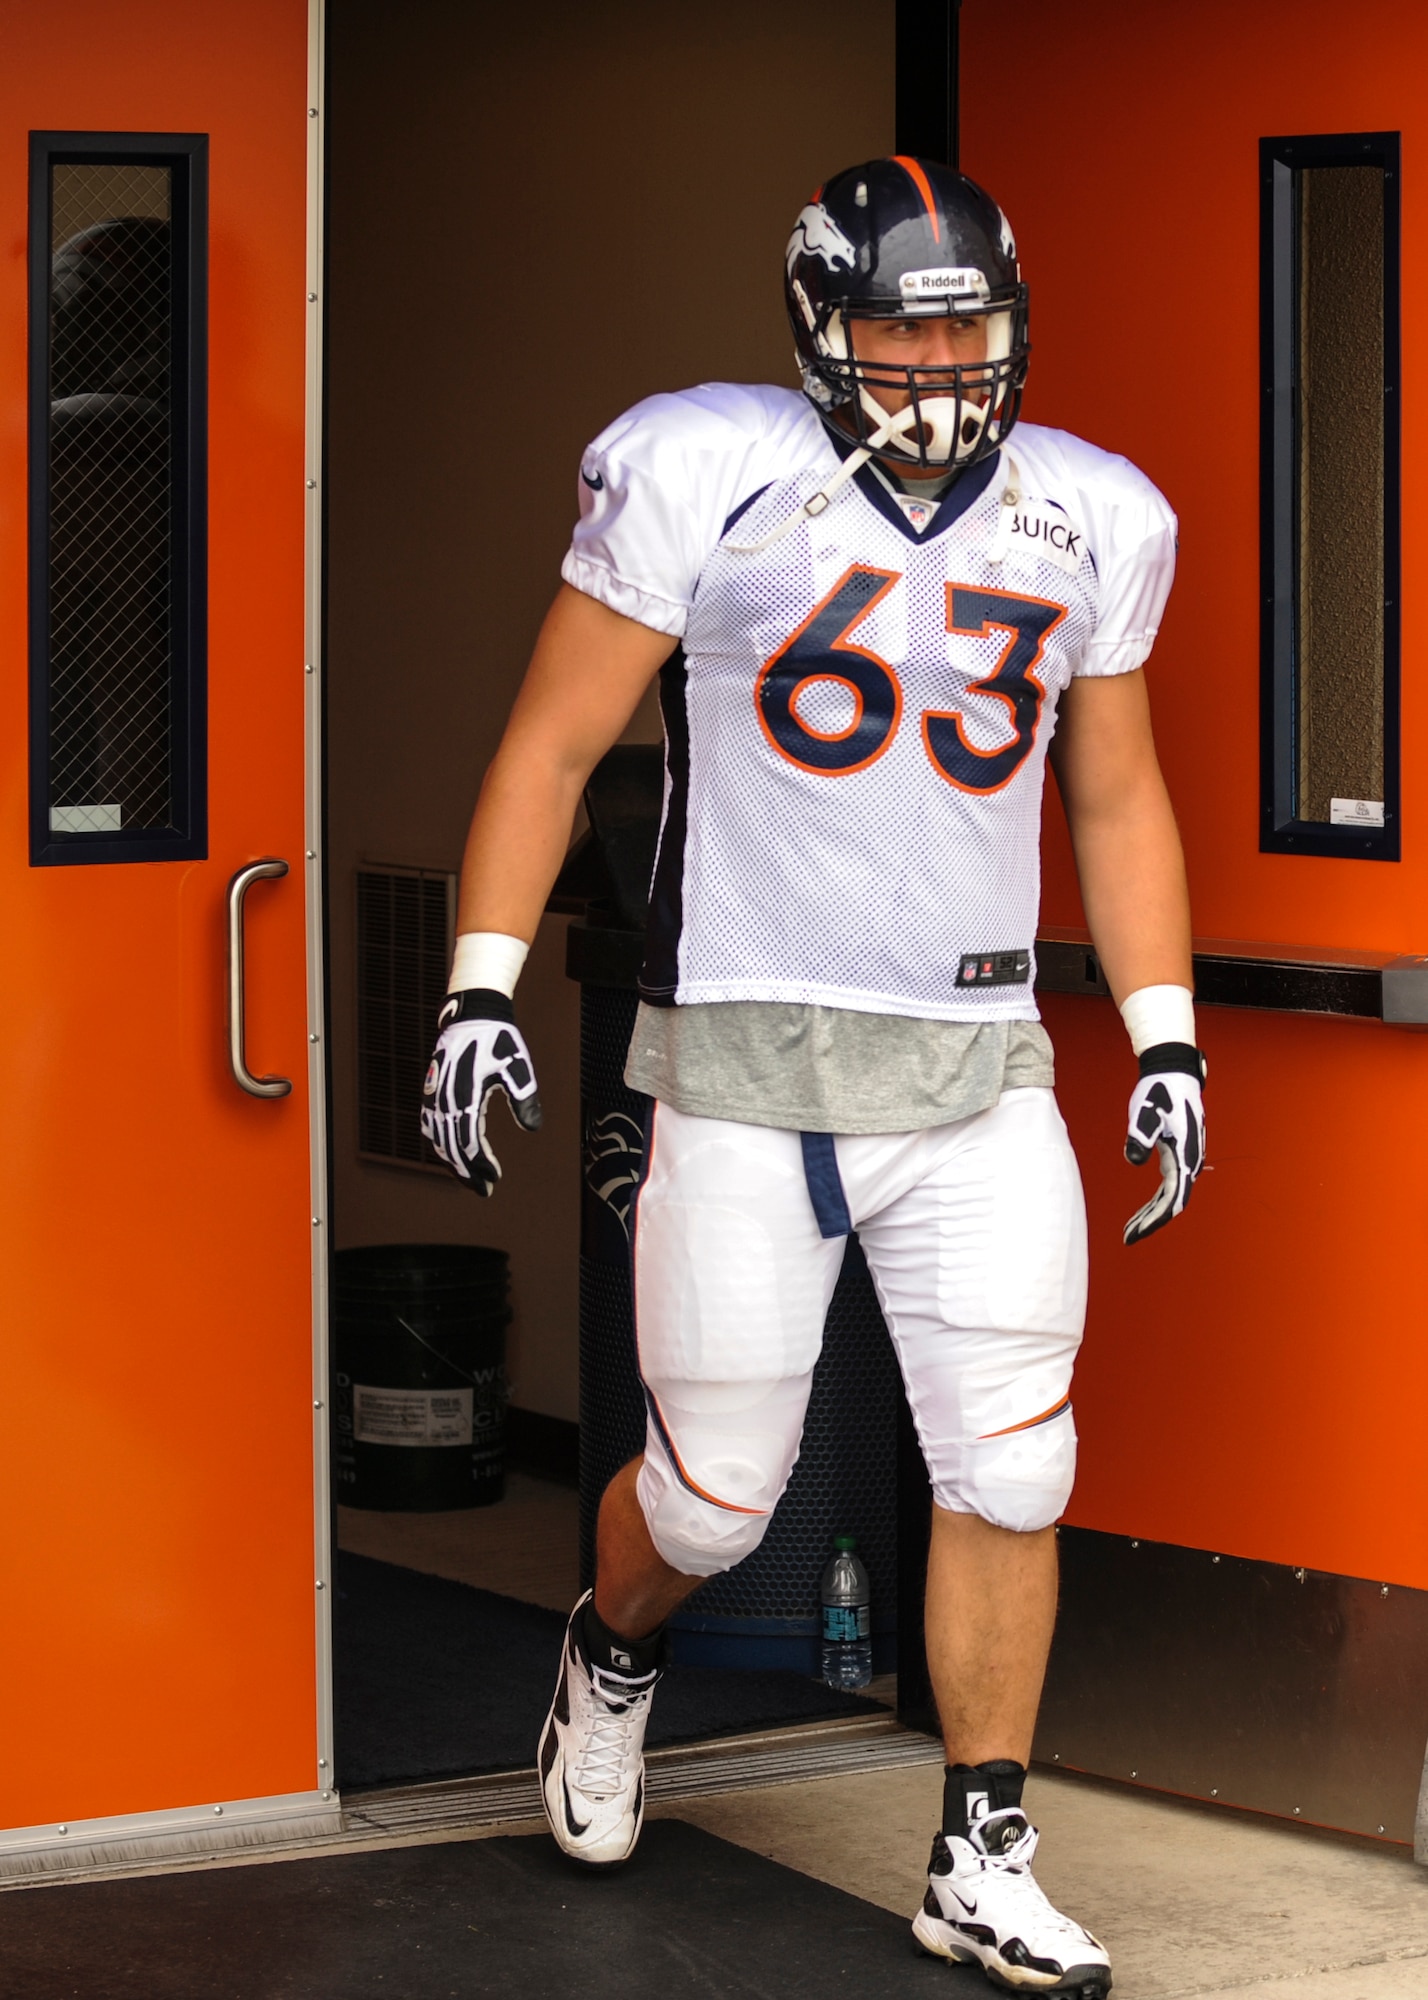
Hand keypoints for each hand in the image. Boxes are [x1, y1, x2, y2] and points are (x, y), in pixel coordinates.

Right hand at [421, 989, 541, 1193]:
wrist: (472, 1015)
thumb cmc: (498, 1039)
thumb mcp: (518, 1066)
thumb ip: (525, 1098)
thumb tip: (532, 1128)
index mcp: (464, 1096)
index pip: (468, 1143)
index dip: (479, 1165)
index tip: (494, 1179)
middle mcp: (444, 1099)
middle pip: (450, 1147)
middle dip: (466, 1172)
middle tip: (483, 1189)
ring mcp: (434, 1094)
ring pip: (437, 1138)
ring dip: (451, 1161)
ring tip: (468, 1176)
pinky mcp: (432, 1089)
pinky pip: (430, 1124)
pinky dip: (439, 1143)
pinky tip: (449, 1151)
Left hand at [1123, 1044, 1204, 1245]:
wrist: (1173, 1072)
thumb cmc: (1159, 1090)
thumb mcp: (1146, 1111)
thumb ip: (1140, 1135)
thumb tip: (1134, 1160)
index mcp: (1186, 1156)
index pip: (1173, 1200)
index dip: (1155, 1221)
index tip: (1135, 1234)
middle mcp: (1191, 1162)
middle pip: (1172, 1204)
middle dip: (1150, 1223)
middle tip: (1127, 1238)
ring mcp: (1186, 1159)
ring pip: (1171, 1197)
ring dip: (1152, 1214)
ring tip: (1130, 1229)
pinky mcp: (1178, 1154)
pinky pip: (1169, 1186)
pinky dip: (1155, 1200)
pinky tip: (1143, 1210)